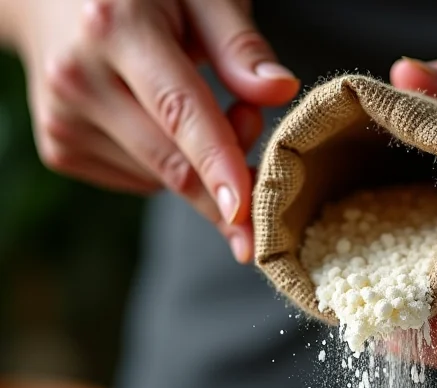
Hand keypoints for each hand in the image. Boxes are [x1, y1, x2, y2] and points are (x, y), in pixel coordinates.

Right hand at [13, 0, 298, 262]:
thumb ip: (238, 44)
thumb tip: (281, 91)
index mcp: (113, 26)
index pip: (180, 113)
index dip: (218, 167)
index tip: (245, 215)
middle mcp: (77, 77)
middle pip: (173, 164)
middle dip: (229, 179)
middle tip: (256, 139)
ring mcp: (62, 119)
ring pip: (162, 180)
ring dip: (198, 166)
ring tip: (195, 104)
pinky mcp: (60, 149)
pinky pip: (140, 181)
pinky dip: (165, 166)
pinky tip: (154, 121)